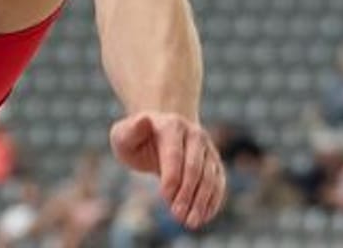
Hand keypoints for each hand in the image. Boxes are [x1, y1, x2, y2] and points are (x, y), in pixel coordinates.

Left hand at [109, 112, 225, 229]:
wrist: (156, 136)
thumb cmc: (135, 140)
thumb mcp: (123, 135)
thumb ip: (130, 131)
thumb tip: (144, 120)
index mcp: (172, 125)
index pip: (175, 155)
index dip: (172, 178)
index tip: (164, 198)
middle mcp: (195, 134)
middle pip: (195, 168)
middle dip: (187, 194)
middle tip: (178, 216)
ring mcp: (208, 149)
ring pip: (210, 178)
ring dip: (201, 202)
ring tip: (190, 222)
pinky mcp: (215, 163)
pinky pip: (219, 184)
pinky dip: (212, 201)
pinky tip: (204, 217)